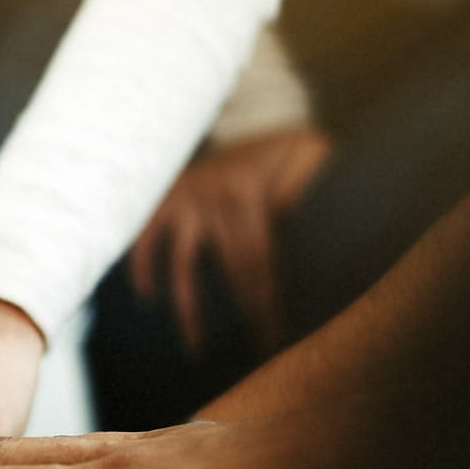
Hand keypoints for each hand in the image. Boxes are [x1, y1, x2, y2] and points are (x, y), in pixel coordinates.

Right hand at [131, 128, 330, 355]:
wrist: (246, 112)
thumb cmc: (283, 149)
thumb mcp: (307, 152)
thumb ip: (312, 184)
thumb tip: (326, 222)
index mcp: (254, 196)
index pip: (262, 262)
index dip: (269, 303)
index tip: (277, 339)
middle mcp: (216, 199)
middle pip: (232, 271)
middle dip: (246, 315)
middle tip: (255, 355)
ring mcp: (186, 200)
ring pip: (185, 264)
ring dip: (188, 309)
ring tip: (195, 349)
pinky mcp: (164, 199)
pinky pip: (146, 238)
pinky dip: (143, 265)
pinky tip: (147, 296)